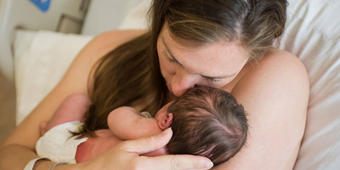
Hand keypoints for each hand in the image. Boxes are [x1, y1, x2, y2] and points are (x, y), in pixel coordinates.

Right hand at [75, 128, 213, 169]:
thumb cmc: (106, 163)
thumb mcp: (125, 148)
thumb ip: (149, 141)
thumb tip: (170, 132)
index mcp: (143, 166)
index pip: (174, 163)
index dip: (193, 163)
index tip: (209, 162)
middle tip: (205, 165)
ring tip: (194, 167)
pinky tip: (175, 169)